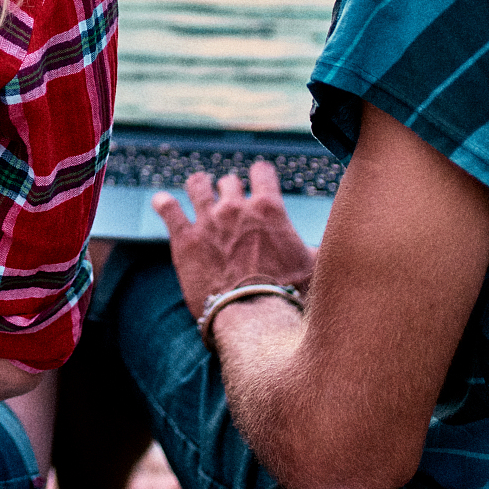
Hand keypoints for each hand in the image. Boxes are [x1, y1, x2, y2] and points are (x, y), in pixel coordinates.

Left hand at [153, 162, 316, 319]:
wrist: (253, 316)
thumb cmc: (289, 295)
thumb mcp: (314, 266)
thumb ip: (316, 248)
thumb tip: (326, 246)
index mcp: (269, 208)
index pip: (262, 172)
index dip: (260, 176)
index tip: (259, 180)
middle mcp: (236, 207)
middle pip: (229, 183)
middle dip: (230, 190)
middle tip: (230, 202)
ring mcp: (207, 220)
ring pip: (197, 186)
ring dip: (198, 186)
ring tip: (197, 187)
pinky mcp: (184, 239)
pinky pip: (168, 209)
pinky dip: (164, 203)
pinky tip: (161, 201)